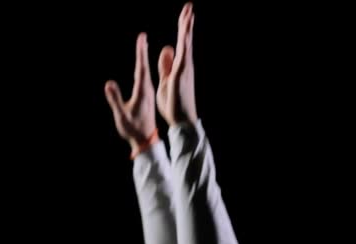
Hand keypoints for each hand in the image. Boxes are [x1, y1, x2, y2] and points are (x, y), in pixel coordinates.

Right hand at [105, 33, 155, 153]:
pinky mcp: (146, 96)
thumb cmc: (133, 129)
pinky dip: (142, 67)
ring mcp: (147, 93)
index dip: (141, 53)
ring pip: (145, 71)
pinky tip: (141, 65)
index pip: (141, 68)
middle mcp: (147, 89)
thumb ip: (115, 99)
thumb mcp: (122, 115)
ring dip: (143, 57)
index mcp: (143, 91)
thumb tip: (109, 83)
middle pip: (144, 66)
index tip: (142, 39)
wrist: (146, 140)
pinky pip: (144, 77)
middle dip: (142, 51)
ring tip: (142, 45)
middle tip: (142, 36)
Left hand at [157, 2, 197, 126]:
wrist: (181, 120)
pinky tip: (184, 32)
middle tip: (189, 6)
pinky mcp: (181, 75)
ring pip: (186, 44)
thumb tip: (167, 48)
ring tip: (189, 12)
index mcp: (179, 66)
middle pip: (186, 39)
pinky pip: (183, 55)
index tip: (185, 14)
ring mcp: (184, 69)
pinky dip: (184, 43)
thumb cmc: (173, 104)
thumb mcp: (166, 80)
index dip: (183, 28)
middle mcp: (184, 65)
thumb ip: (166, 64)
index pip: (181, 43)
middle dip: (186, 22)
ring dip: (187, 28)